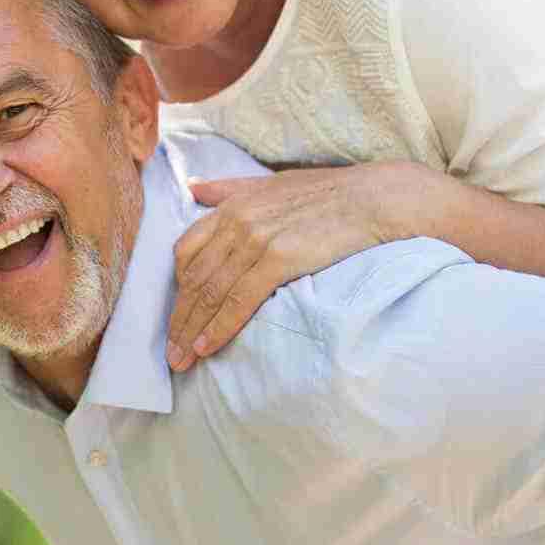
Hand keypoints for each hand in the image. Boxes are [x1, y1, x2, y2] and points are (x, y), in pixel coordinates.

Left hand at [165, 162, 434, 370]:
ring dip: (192, 330)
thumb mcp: (272, 184)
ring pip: (211, 293)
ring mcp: (256, 240)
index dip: (176, 287)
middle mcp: (237, 222)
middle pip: (194, 278)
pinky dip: (219, 327)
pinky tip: (207, 348)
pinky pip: (239, 301)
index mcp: (232, 206)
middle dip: (179, 318)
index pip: (186, 251)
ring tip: (181, 360)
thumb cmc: (328, 193)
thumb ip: (229, 188)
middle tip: (168, 351)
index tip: (175, 315)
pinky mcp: (279, 259)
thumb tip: (194, 188)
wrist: (375, 199)